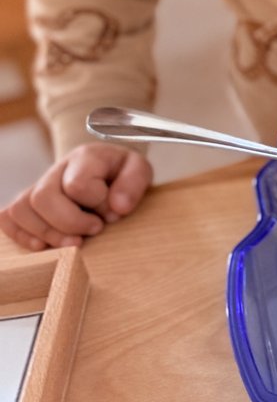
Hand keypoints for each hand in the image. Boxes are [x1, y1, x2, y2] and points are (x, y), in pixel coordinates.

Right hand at [0, 142, 152, 250]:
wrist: (104, 166)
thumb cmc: (120, 172)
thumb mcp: (138, 169)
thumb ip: (134, 183)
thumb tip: (118, 207)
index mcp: (85, 157)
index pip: (77, 184)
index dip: (95, 203)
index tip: (111, 213)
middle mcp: (57, 169)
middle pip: (42, 197)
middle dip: (69, 223)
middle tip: (93, 230)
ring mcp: (38, 185)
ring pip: (21, 208)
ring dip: (47, 233)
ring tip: (74, 242)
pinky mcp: (26, 202)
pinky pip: (8, 218)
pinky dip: (22, 235)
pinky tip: (45, 245)